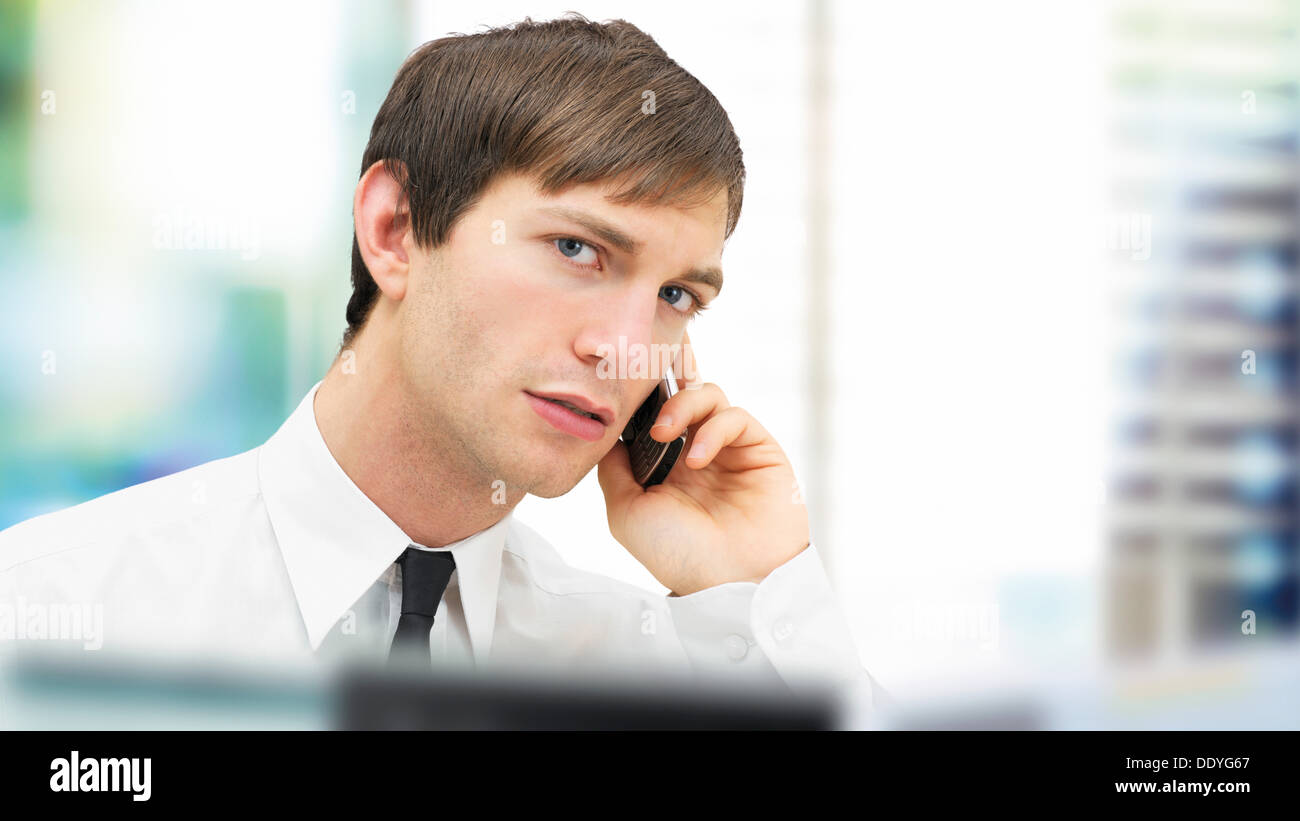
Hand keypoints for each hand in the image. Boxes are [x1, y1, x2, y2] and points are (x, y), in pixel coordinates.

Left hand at [597, 330, 809, 595]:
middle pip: (680, 388)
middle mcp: (693, 449)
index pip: (649, 411)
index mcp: (661, 463)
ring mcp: (726, 447)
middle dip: (664, 367)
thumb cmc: (678, 554)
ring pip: (706, 393)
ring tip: (664, 433)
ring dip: (682, 405)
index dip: (638, 388)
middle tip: (642, 368)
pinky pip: (734, 416)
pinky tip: (697, 459)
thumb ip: (614, 468)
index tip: (617, 366)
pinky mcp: (758, 447)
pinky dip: (712, 430)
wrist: (732, 581)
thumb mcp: (627, 512)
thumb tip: (605, 430)